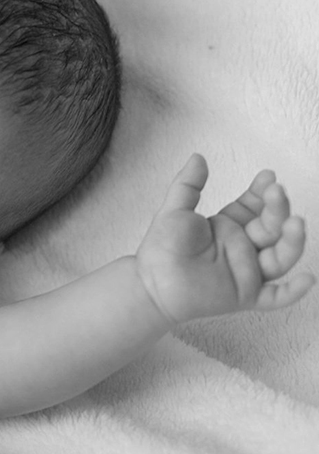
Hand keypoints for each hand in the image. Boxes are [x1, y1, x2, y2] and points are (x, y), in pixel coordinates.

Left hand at [135, 154, 313, 324]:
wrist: (150, 282)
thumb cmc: (161, 249)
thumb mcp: (174, 210)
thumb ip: (188, 185)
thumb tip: (198, 157)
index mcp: (228, 227)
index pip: (255, 207)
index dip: (264, 193)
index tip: (268, 177)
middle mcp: (242, 248)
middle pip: (272, 227)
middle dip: (277, 209)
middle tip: (275, 192)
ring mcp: (246, 272)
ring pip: (281, 257)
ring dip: (293, 241)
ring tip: (296, 222)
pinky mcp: (245, 295)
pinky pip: (275, 296)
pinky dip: (293, 291)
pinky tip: (308, 279)